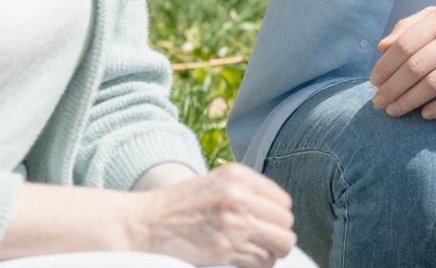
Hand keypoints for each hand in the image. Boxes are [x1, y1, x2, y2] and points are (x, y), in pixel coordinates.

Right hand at [119, 162, 295, 267]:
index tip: (270, 224)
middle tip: (268, 241)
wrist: (148, 223)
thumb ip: (248, 189)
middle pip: (286, 224)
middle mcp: (239, 197)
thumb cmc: (182, 204)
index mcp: (238, 176)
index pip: (284, 202)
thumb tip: (280, 210)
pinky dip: (258, 265)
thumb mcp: (216, 182)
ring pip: (280, 245)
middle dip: (279, 235)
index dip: (279, 216)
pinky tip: (245, 260)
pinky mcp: (225, 250)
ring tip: (257, 252)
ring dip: (271, 252)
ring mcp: (233, 224)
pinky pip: (261, 263)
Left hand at [370, 2, 435, 118]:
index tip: (374, 82)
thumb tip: (380, 47)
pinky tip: (424, 115)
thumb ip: (408, 27)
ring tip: (394, 111)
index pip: (405, 44)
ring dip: (409, 101)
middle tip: (378, 103)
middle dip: (392, 88)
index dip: (386, 66)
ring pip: (434, 84)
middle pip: (416, 66)